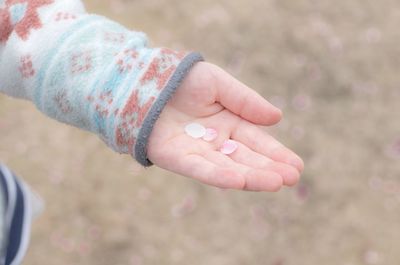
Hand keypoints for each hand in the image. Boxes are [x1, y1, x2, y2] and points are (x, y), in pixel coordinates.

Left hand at [147, 62, 303, 191]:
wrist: (145, 80)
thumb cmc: (183, 80)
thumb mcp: (218, 83)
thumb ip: (245, 100)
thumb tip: (277, 118)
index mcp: (228, 123)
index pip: (256, 141)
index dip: (276, 154)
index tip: (296, 166)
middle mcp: (215, 141)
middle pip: (245, 158)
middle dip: (268, 168)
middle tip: (291, 178)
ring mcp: (197, 151)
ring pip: (227, 167)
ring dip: (250, 176)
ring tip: (274, 183)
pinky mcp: (176, 158)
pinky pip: (199, 168)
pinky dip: (218, 175)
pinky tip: (238, 181)